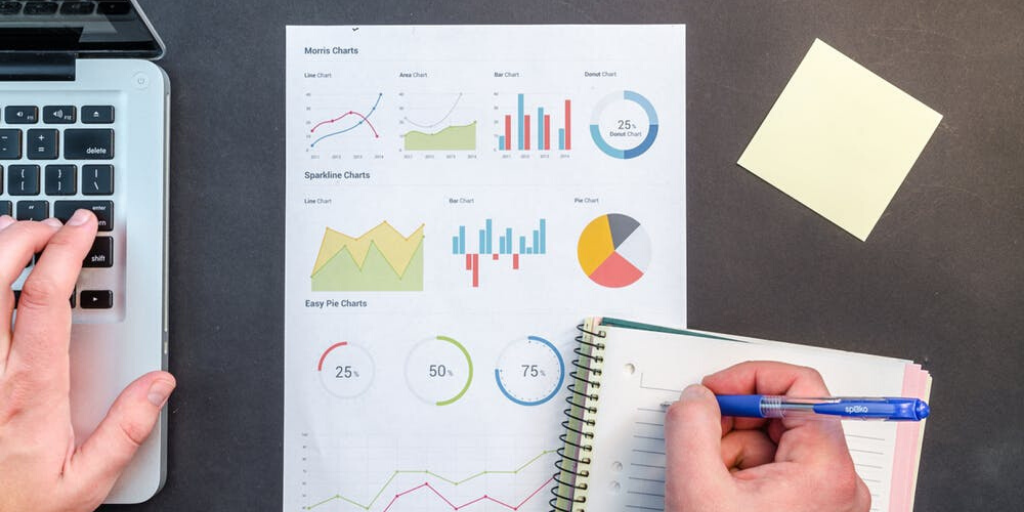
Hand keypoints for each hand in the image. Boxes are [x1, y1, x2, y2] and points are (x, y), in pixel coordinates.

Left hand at [0, 213, 174, 511]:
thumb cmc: (15, 508)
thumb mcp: (84, 484)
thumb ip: (126, 432)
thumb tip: (159, 384)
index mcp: (30, 391)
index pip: (46, 300)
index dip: (65, 251)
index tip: (81, 227)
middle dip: (22, 237)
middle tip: (48, 223)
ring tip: (13, 235)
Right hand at [664, 361, 869, 511]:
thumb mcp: (697, 487)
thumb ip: (690, 426)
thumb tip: (696, 397)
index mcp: (826, 471)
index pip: (802, 386)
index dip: (751, 376)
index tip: (716, 389)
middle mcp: (836, 483)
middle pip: (783, 415)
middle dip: (733, 424)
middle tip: (701, 441)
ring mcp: (823, 501)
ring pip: (772, 444)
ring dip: (731, 452)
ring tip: (711, 485)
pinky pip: (772, 472)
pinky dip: (739, 475)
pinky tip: (721, 498)